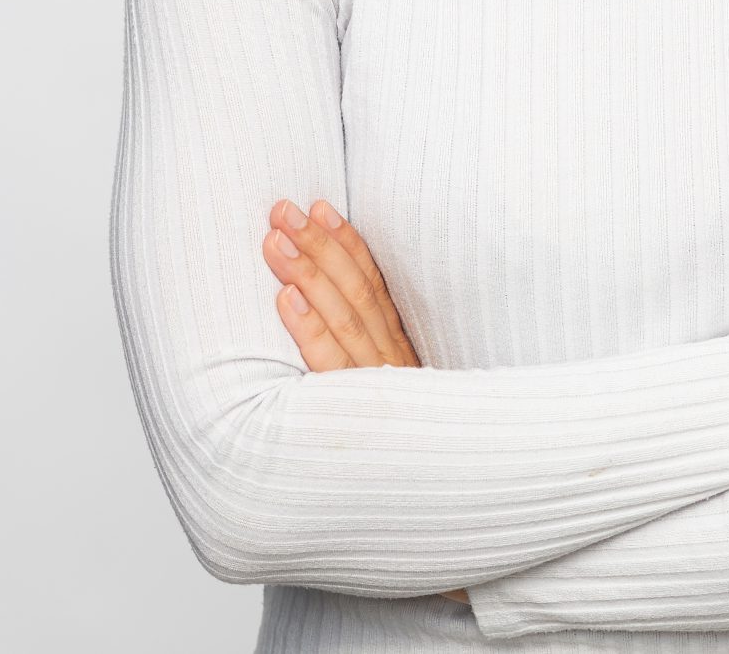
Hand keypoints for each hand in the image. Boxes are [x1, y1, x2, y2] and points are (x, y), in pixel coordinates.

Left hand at [263, 201, 455, 599]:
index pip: (377, 286)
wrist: (455, 522)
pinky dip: (309, 332)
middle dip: (319, 245)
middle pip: (357, 292)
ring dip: (307, 274)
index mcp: (407, 355)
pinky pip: (332, 370)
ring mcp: (382, 391)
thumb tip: (346, 323)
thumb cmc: (420, 462)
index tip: (322, 205)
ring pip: (343, 319)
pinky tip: (284, 301)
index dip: (349, 244)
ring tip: (274, 239)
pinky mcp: (364, 419)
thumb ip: (386, 366)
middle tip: (284, 206)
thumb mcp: (409, 406)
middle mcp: (397, 366)